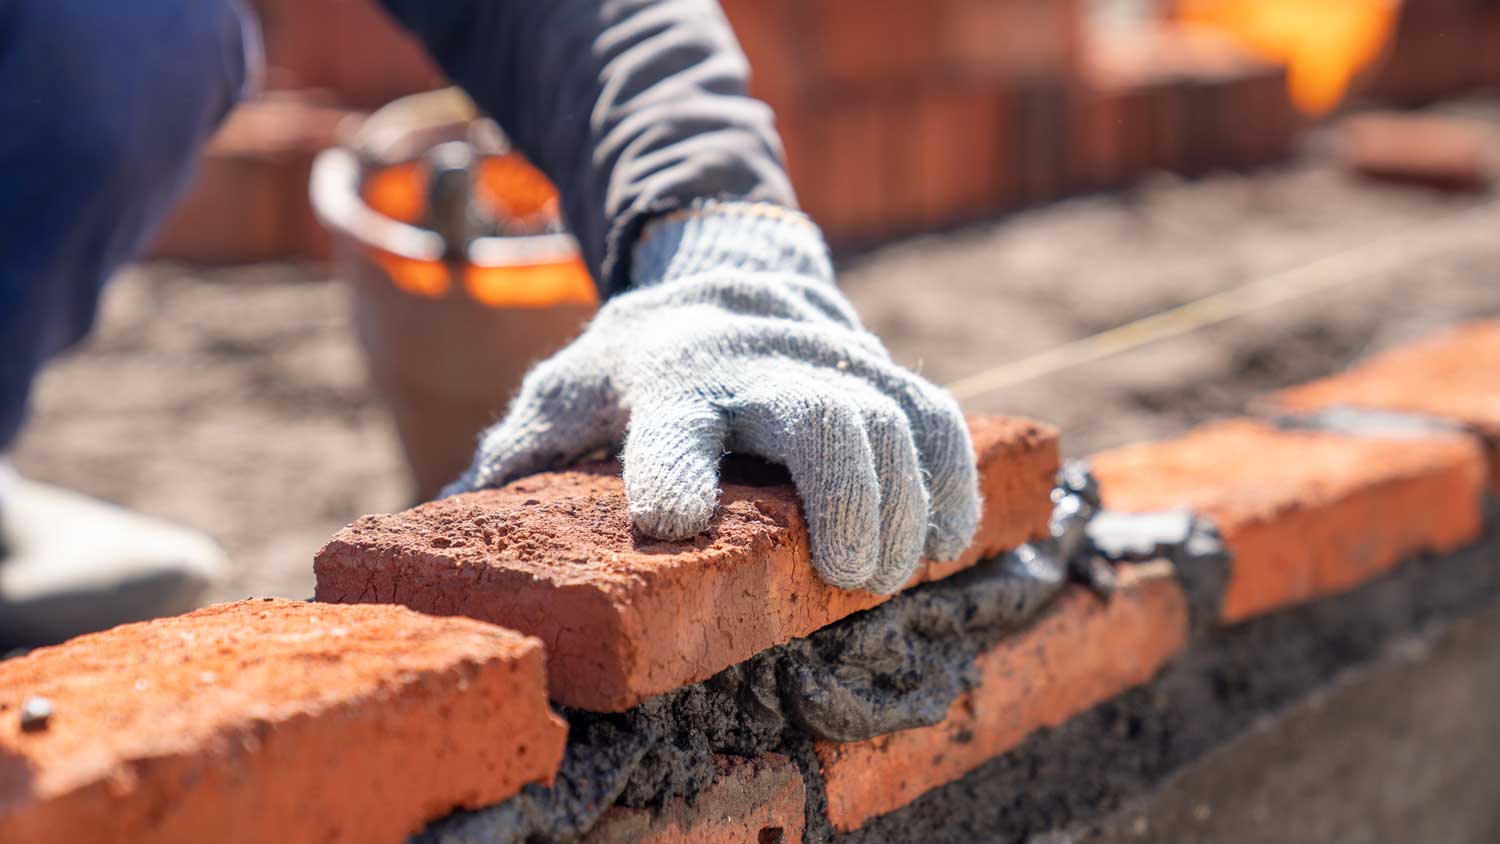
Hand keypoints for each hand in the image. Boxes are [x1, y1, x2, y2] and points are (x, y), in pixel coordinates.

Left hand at [444, 202, 979, 593]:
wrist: (724, 272)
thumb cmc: (635, 362)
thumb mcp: (564, 391)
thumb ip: (516, 457)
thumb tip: (447, 540)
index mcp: (662, 372)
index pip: (670, 420)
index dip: (674, 466)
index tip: (669, 524)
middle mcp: (753, 357)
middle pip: (821, 418)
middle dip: (846, 501)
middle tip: (848, 577)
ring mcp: (829, 356)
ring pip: (893, 424)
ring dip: (906, 509)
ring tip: (886, 574)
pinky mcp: (881, 368)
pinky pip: (938, 420)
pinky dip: (954, 481)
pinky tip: (948, 539)